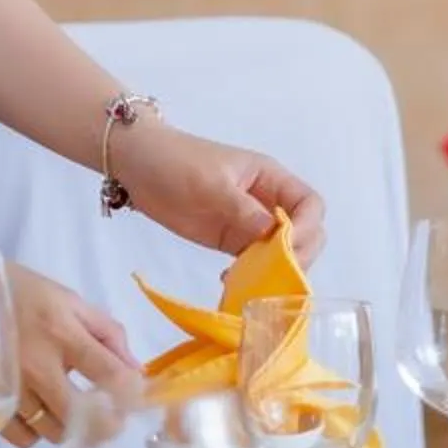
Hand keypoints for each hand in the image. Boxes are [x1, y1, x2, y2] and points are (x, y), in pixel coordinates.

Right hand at [6, 263, 140, 447]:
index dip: (131, 395)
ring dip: (71, 428)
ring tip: (71, 412)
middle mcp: (37, 366)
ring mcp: (10, 389)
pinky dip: (37, 433)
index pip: (110, 375)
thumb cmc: (17, 291)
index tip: (136, 401)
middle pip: (84, 417)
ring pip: (54, 433)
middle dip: (106, 425)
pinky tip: (39, 414)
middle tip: (110, 420)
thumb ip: (107, 332)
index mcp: (62, 332)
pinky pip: (23, 438)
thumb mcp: (67, 298)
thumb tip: (136, 371)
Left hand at [111, 122, 327, 266]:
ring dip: (274, 271)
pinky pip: (254, 262)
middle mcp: (266, 201)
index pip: (310, 204)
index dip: (306, 227)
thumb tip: (274, 233)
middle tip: (272, 274)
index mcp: (270, 178)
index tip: (286, 246)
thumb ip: (242, 208)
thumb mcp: (210, 183)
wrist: (136, 165)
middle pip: (305, 232)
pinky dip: (251, 276)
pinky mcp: (230, 240)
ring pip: (281, 252)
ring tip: (250, 284)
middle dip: (297, 255)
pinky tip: (231, 283)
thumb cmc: (176, 162)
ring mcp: (249, 223)